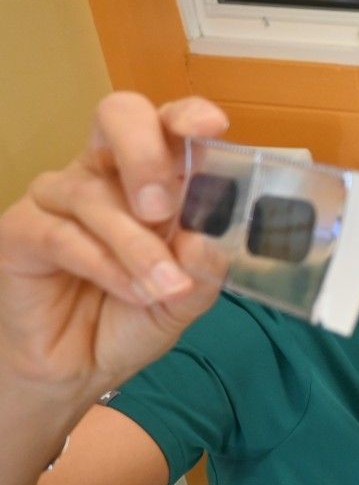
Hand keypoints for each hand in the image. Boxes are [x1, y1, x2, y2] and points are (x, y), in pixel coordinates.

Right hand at [0, 93, 229, 403]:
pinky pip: (64, 236)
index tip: (212, 127)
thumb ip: (203, 270)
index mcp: (149, 173)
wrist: (78, 369)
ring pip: (97, 197)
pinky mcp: (19, 231)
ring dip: (138, 247)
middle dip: (147, 153)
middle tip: (164, 208)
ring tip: (165, 288)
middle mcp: (101, 173)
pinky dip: (106, 265)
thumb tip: (207, 240)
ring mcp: (58, 198)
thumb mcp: (185, 298)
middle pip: (118, 118)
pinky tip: (132, 291)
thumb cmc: (132, 317)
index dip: (187, 115)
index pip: (165, 123)